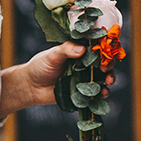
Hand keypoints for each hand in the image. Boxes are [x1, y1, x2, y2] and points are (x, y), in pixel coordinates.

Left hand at [0, 0, 113, 115]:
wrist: (30, 86)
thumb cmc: (40, 66)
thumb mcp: (52, 55)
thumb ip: (66, 50)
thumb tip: (82, 48)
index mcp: (79, 50)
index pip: (96, 46)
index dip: (105, 48)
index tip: (109, 50)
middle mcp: (84, 63)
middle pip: (103, 62)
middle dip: (109, 65)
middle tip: (106, 68)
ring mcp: (84, 78)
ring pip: (103, 77)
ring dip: (109, 79)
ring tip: (109, 82)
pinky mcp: (82, 92)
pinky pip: (95, 92)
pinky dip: (102, 93)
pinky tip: (103, 93)